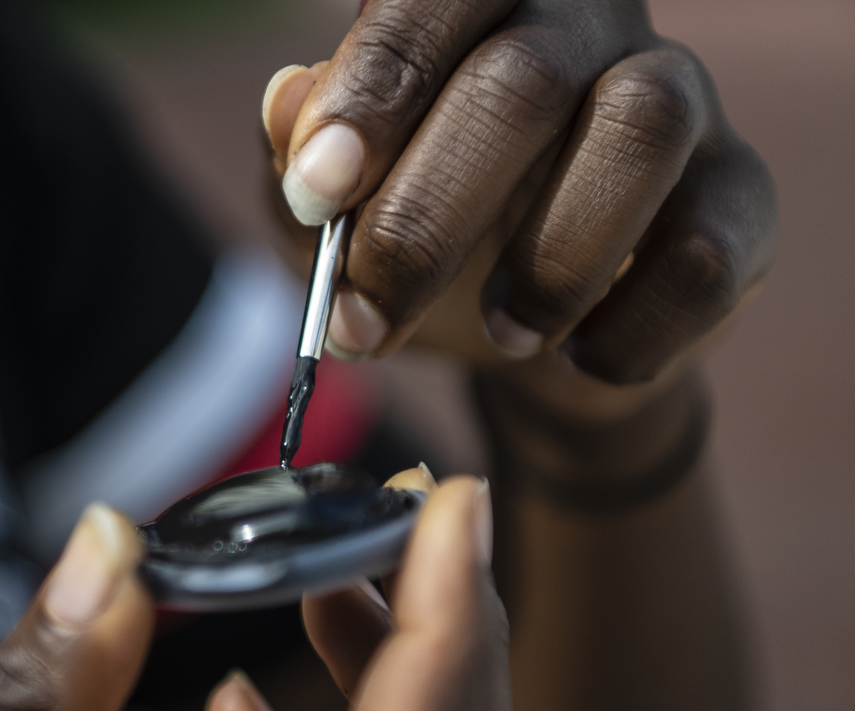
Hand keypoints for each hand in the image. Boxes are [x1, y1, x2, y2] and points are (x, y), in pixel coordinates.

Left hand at [263, 0, 777, 420]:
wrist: (537, 334)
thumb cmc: (427, 237)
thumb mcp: (335, 204)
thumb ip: (301, 152)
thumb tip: (289, 102)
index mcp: (477, 6)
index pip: (429, 1)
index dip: (370, 93)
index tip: (314, 196)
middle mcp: (588, 25)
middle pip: (522, 79)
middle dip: (425, 219)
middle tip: (362, 320)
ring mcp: (681, 99)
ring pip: (640, 133)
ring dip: (549, 261)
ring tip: (498, 337)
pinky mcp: (738, 194)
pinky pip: (705, 251)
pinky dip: (631, 326)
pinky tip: (578, 357)